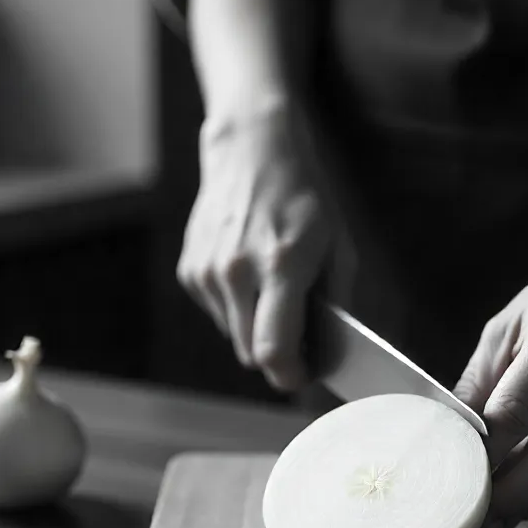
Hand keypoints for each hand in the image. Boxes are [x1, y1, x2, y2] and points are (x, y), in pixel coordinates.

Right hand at [177, 102, 350, 389]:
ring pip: (234, 336)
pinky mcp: (190, 271)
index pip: (274, 348)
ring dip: (257, 328)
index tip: (305, 376)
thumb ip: (335, 301)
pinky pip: (218, 314)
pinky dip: (238, 308)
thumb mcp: (337, 245)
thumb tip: (329, 353)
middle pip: (252, 354)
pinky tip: (251, 274)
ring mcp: (207, 271)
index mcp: (281, 264)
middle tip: (301, 344)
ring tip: (275, 291)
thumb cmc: (303, 198)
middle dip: (278, 357)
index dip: (290, 375)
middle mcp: (237, 271)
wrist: (251, 151)